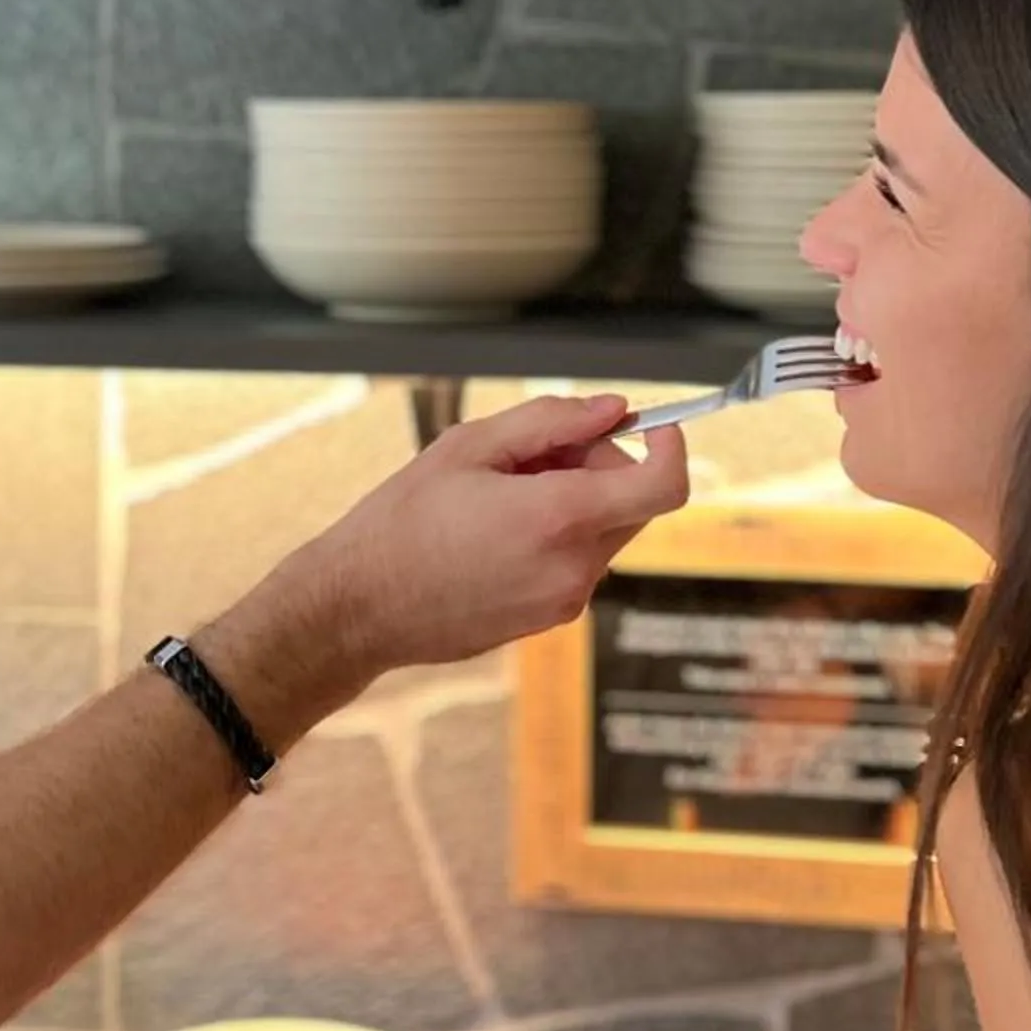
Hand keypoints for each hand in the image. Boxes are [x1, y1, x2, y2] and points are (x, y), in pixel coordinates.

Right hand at [291, 392, 687, 678]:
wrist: (360, 608)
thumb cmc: (401, 523)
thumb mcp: (469, 447)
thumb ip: (552, 421)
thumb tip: (614, 410)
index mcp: (559, 517)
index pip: (664, 485)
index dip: (671, 447)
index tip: (651, 423)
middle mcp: (574, 567)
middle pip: (631, 502)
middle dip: (598, 467)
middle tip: (530, 455)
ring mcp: (564, 601)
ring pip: (603, 532)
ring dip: (573, 503)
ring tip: (499, 498)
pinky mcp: (549, 621)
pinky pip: (576, 563)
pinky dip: (556, 537)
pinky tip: (494, 534)